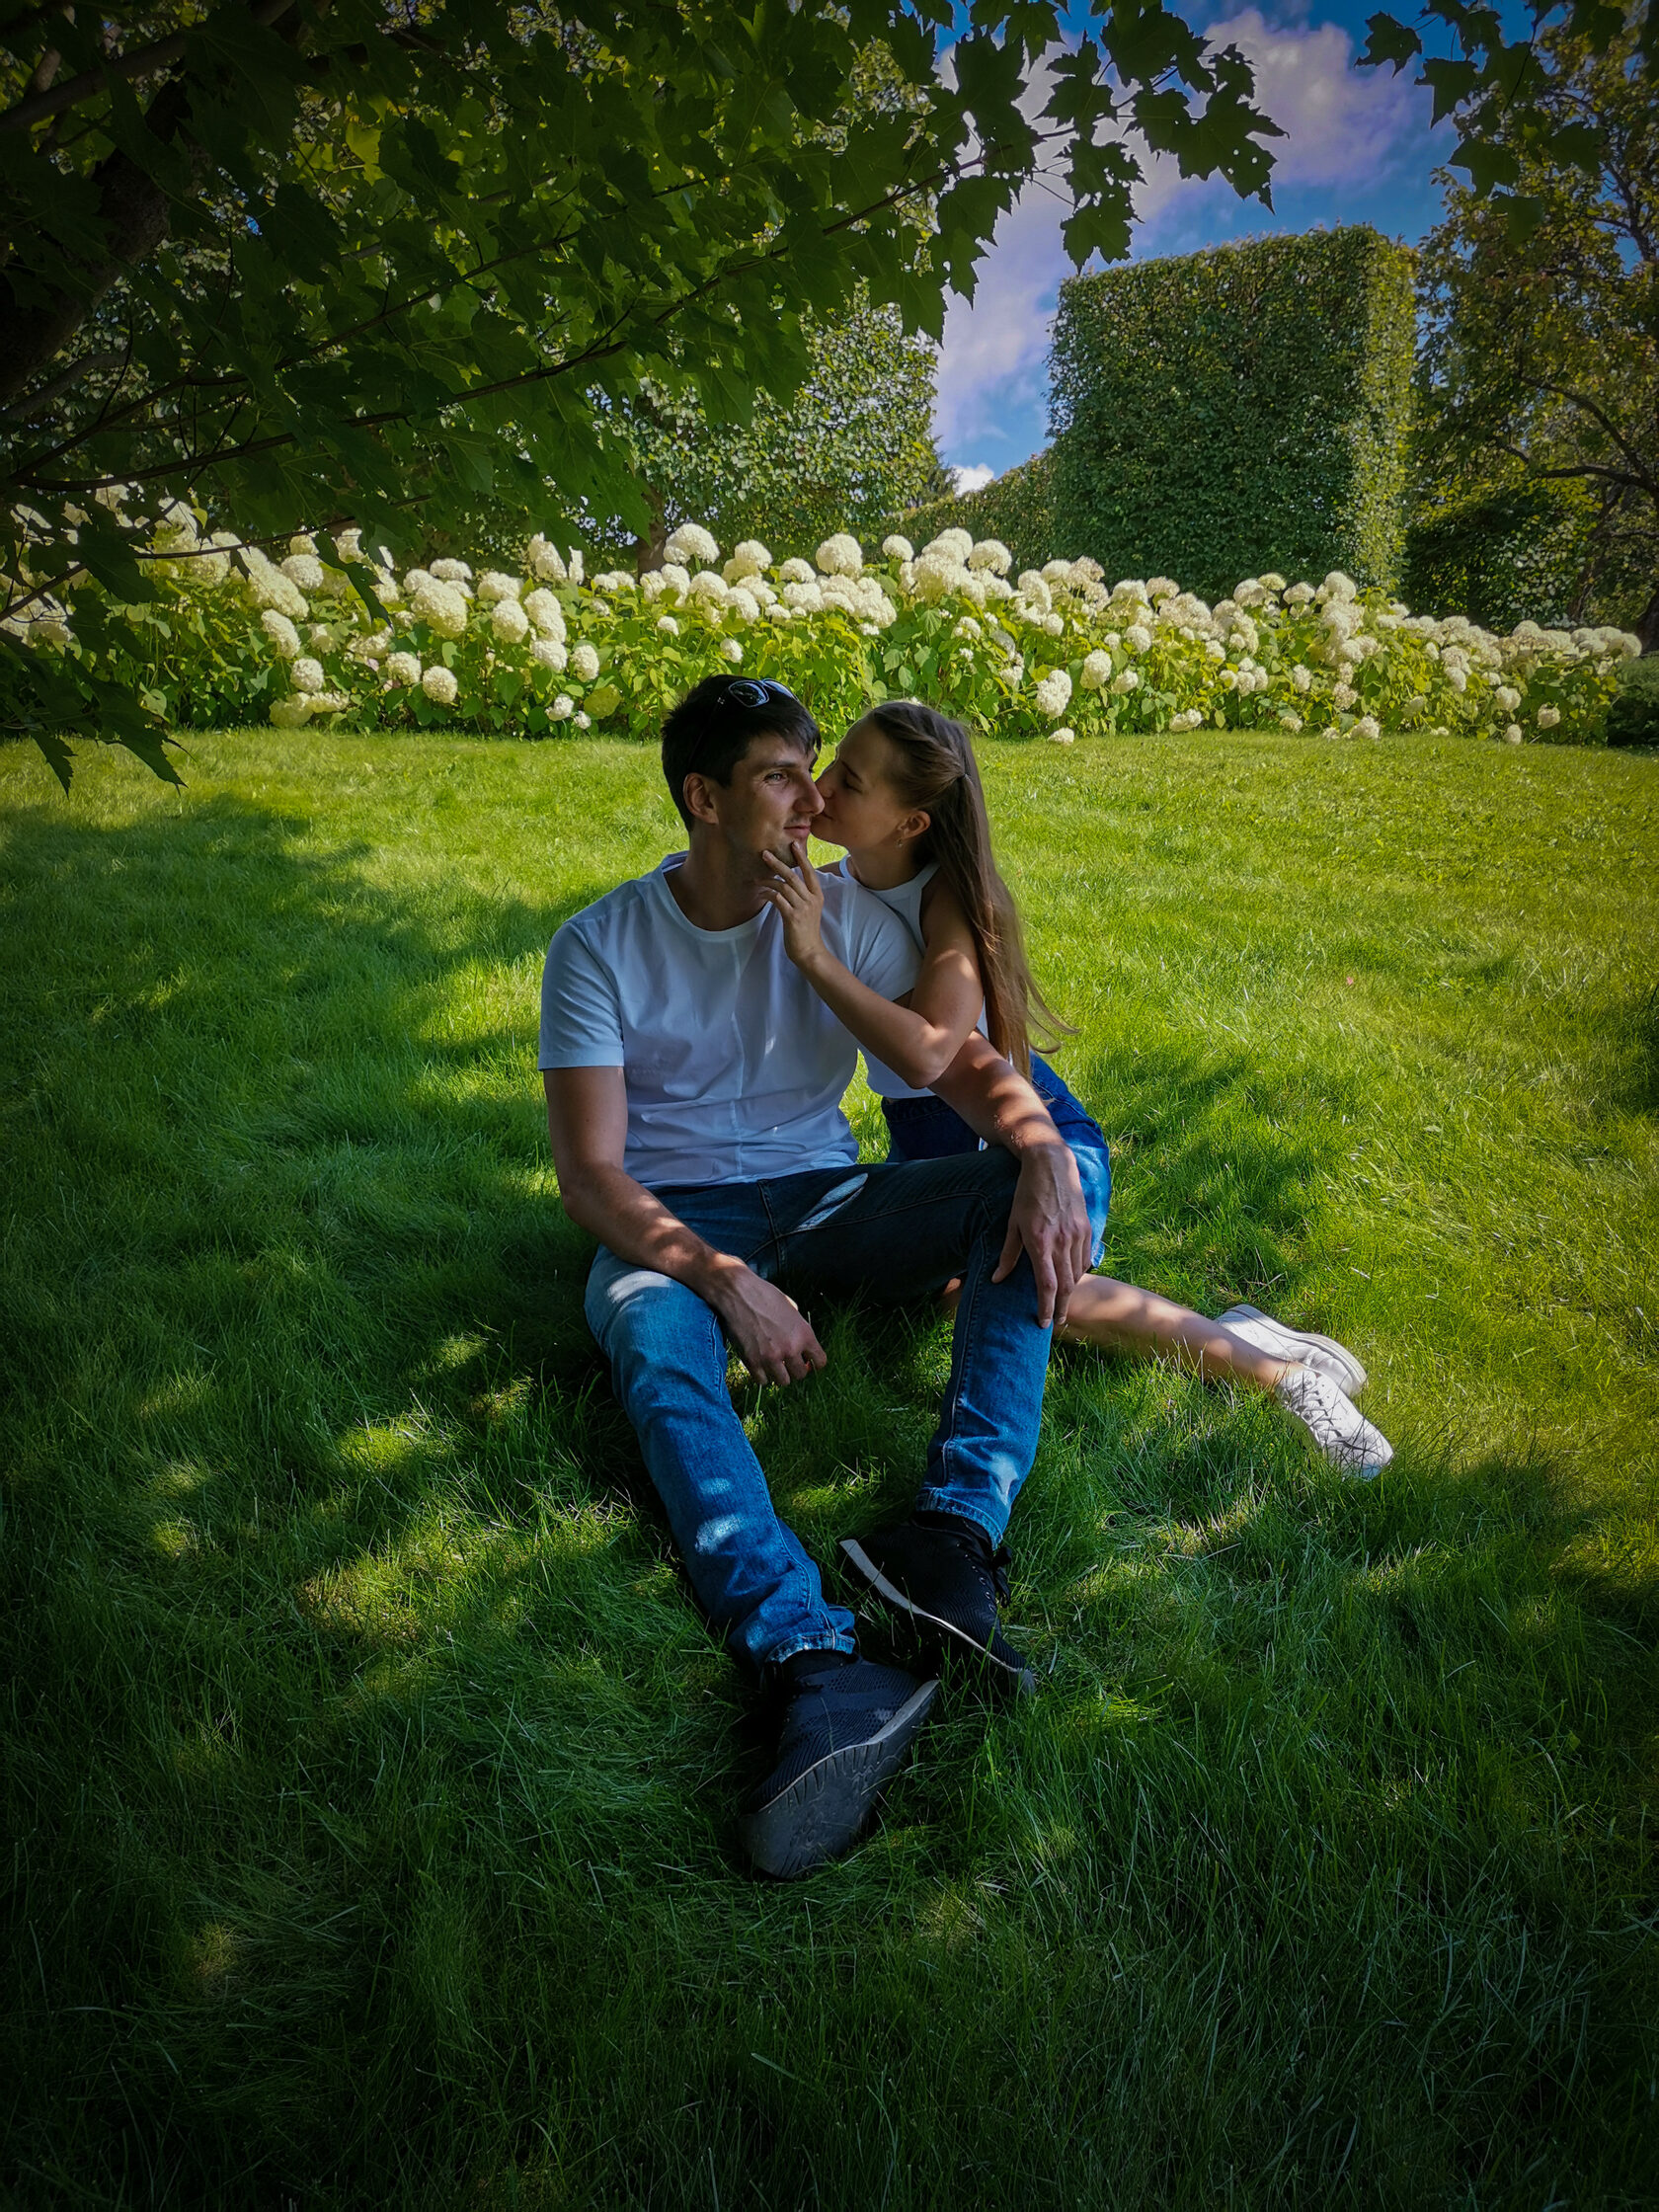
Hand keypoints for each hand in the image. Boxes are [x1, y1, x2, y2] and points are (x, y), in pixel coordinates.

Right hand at [708, 1261, 827, 1387]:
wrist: (738, 1292)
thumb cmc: (764, 1295)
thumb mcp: (791, 1308)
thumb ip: (798, 1328)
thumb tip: (801, 1344)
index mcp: (804, 1333)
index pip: (820, 1361)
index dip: (814, 1363)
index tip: (807, 1362)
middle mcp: (791, 1348)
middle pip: (801, 1375)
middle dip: (795, 1369)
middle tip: (787, 1362)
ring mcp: (771, 1357)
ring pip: (783, 1382)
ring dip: (779, 1374)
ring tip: (773, 1365)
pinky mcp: (752, 1361)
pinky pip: (762, 1381)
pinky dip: (762, 1375)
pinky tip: (760, 1365)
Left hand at [761, 841, 827, 970]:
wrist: (809, 952)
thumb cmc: (806, 931)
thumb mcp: (808, 910)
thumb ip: (801, 896)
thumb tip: (785, 884)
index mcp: (817, 896)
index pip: (810, 872)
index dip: (801, 857)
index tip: (794, 844)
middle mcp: (811, 899)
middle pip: (793, 876)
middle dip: (778, 863)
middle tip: (765, 854)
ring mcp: (802, 908)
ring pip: (783, 886)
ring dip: (768, 881)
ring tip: (756, 879)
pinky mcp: (792, 917)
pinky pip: (778, 899)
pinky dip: (768, 894)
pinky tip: (762, 894)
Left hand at [993, 1138, 1091, 1329]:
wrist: (1051, 1165)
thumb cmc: (1026, 1194)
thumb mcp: (1012, 1223)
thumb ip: (1008, 1254)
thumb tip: (997, 1280)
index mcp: (1040, 1242)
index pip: (1047, 1285)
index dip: (1046, 1307)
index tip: (1044, 1323)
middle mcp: (1062, 1241)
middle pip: (1066, 1285)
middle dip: (1062, 1307)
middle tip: (1057, 1321)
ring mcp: (1077, 1234)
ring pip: (1077, 1273)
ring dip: (1070, 1290)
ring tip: (1062, 1301)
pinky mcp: (1087, 1227)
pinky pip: (1085, 1257)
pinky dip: (1079, 1271)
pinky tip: (1072, 1277)